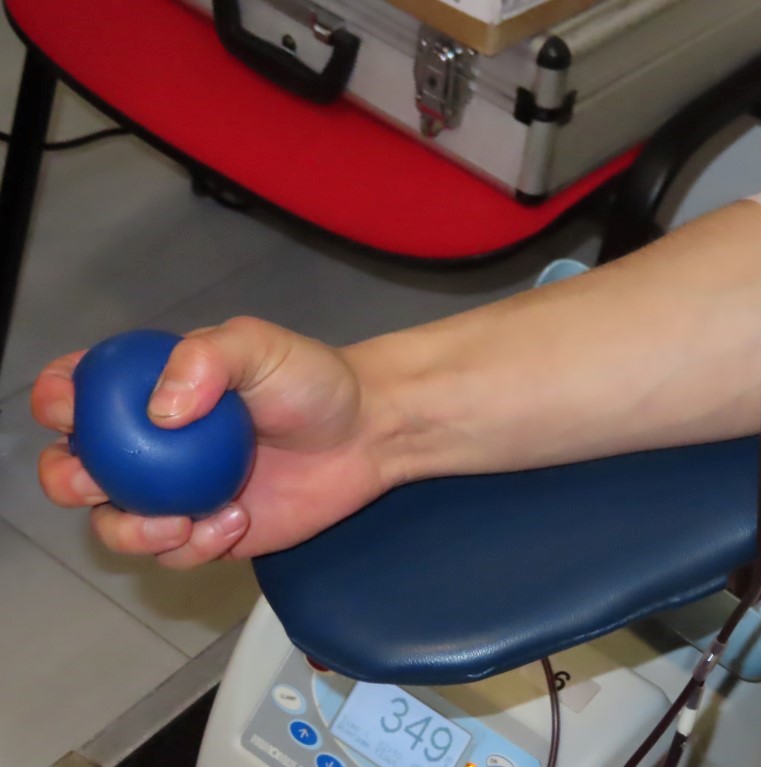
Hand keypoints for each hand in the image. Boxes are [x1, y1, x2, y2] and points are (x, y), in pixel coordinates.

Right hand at [32, 317, 396, 568]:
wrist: (366, 434)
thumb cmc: (311, 381)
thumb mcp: (259, 347)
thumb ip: (206, 359)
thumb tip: (160, 411)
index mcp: (147, 389)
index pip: (76, 392)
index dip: (57, 401)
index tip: (73, 412)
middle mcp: (149, 445)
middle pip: (72, 468)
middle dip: (68, 480)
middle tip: (102, 482)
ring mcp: (174, 492)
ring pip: (113, 523)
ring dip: (131, 529)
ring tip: (180, 520)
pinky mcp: (206, 533)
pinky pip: (173, 554)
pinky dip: (192, 547)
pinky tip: (235, 521)